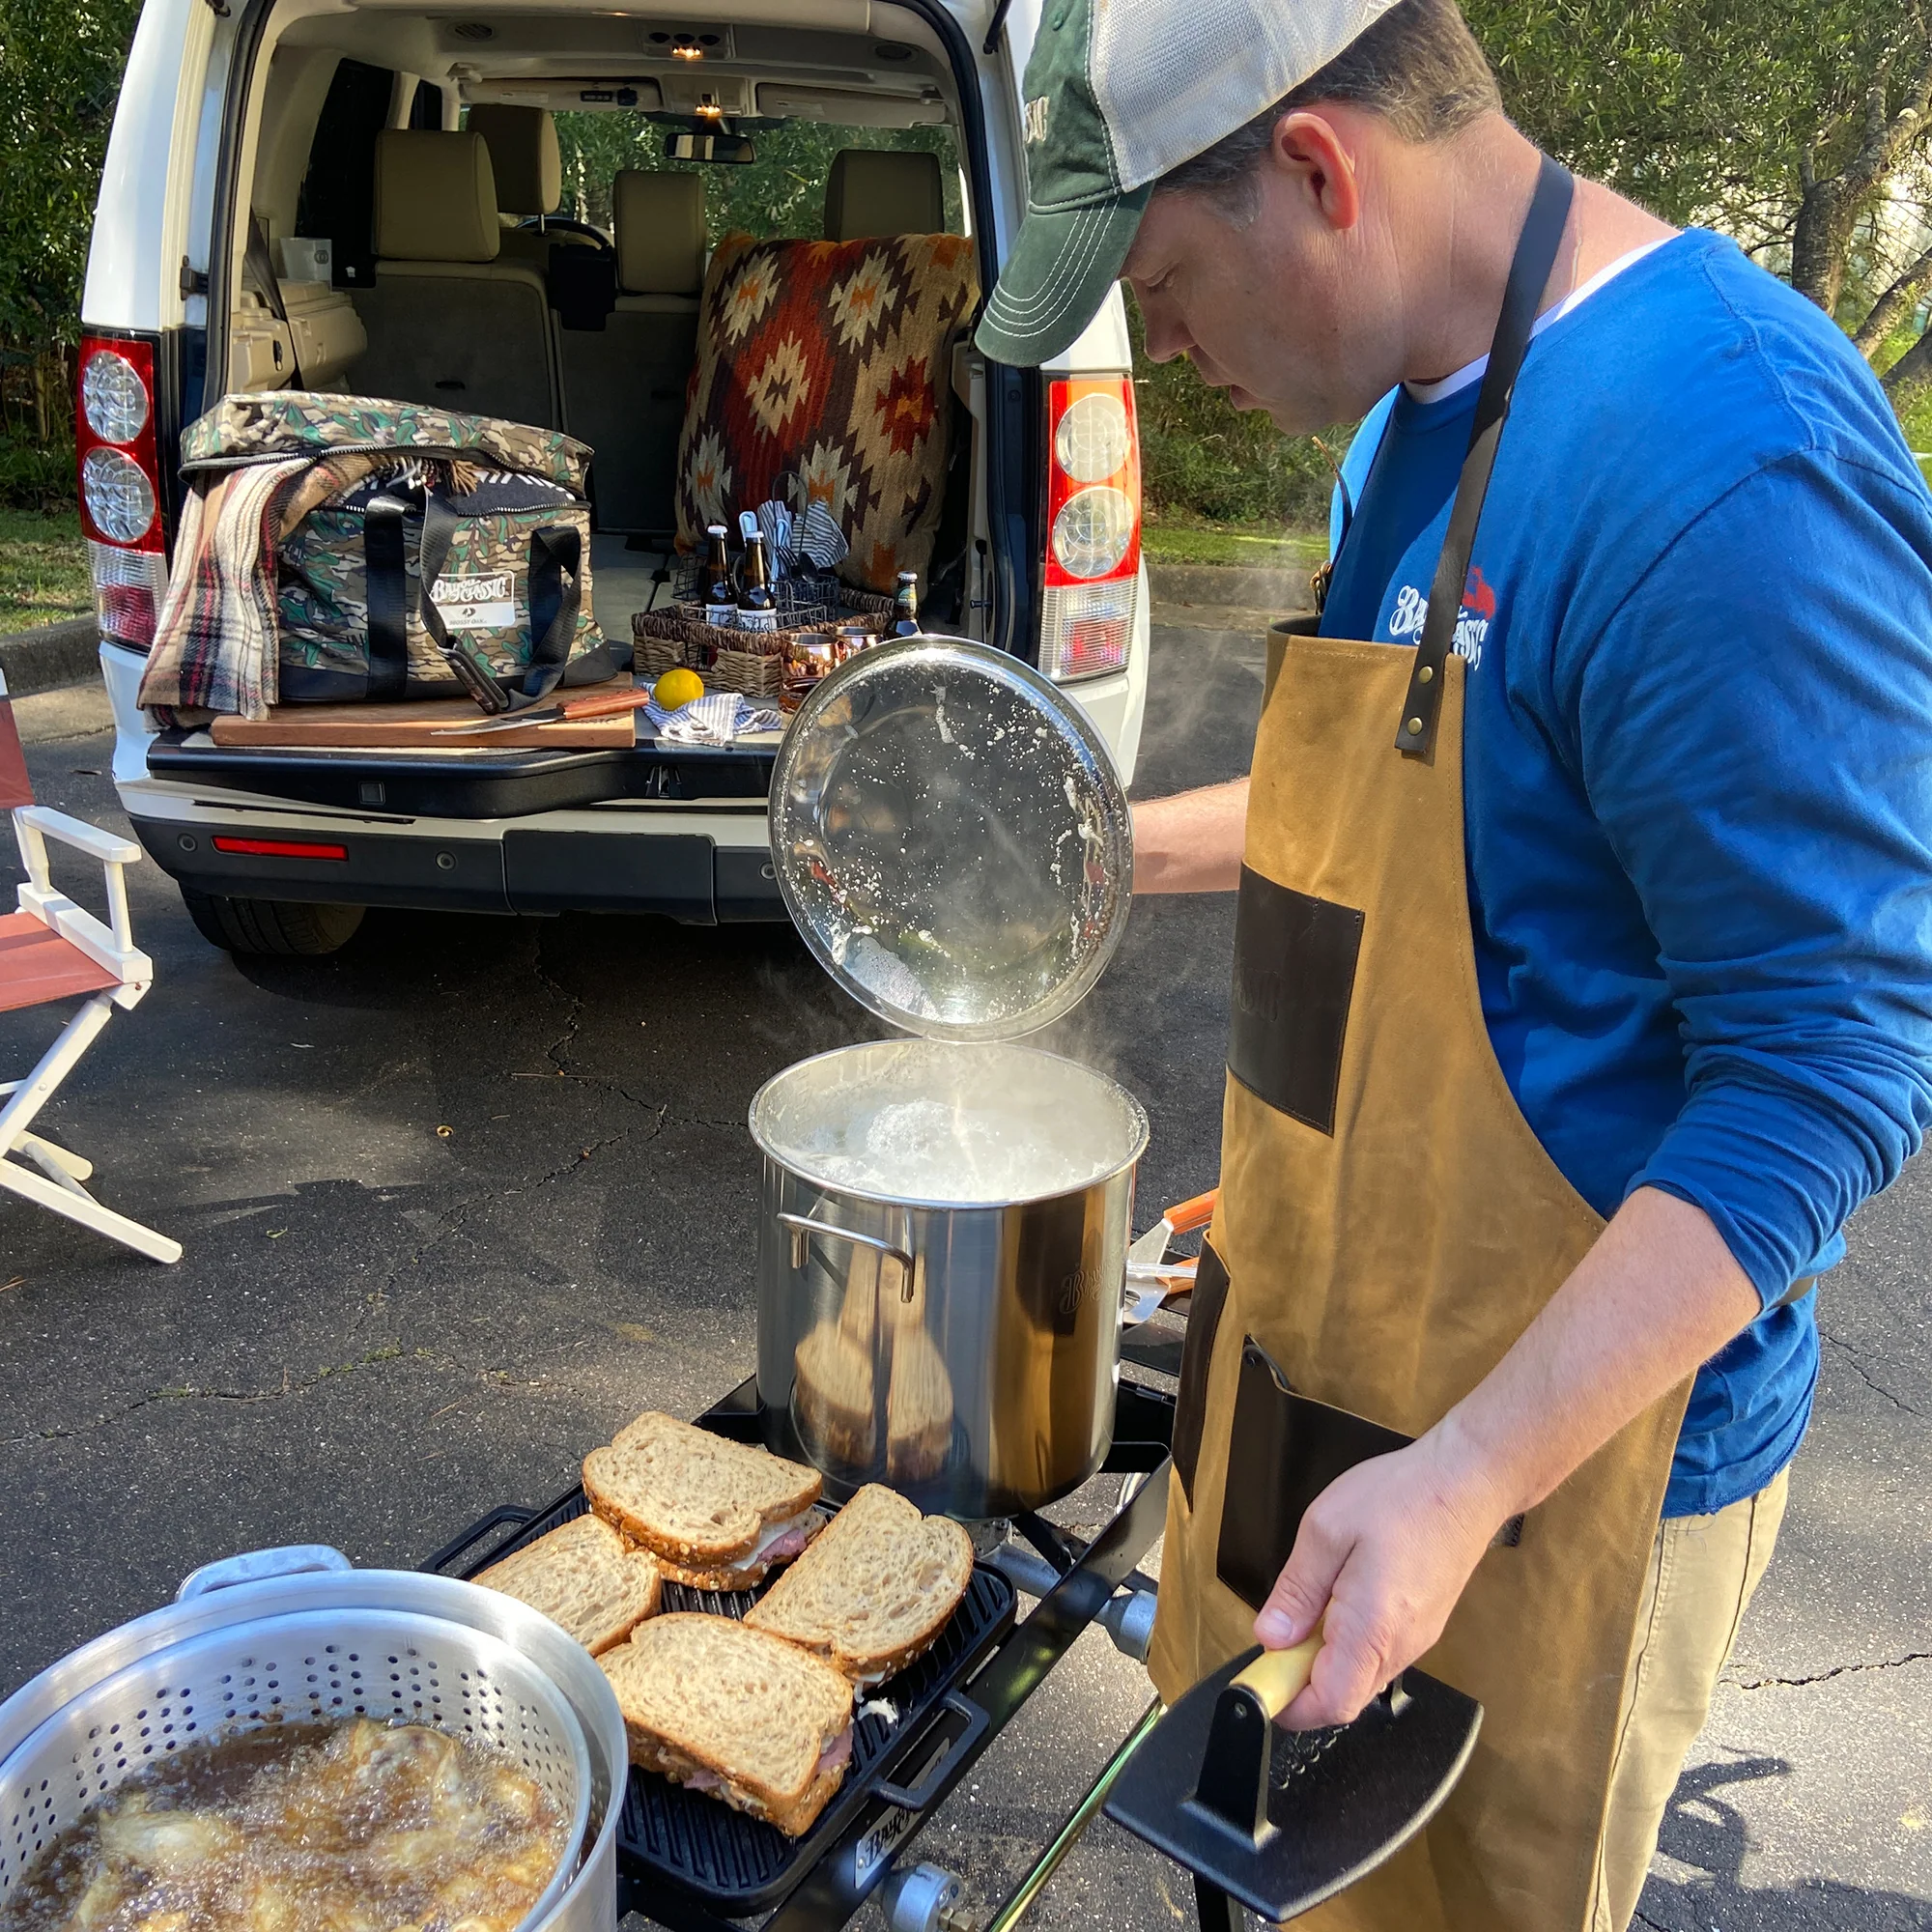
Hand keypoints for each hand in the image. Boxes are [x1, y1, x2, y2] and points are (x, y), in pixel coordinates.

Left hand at [1252, 1426, 1506, 1727]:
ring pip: (1361, 1677)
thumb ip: (1297, 1590)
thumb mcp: (1326, 1530)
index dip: (1289, 1702)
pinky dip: (1349, 1643)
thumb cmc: (1398, 1497)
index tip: (1261, 1677)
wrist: (1467, 1482)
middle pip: (1344, 1697)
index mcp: (1372, 1630)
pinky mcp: (1424, 1625)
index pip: (1330, 1705)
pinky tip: (1340, 1598)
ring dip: (1325, 1659)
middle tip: (1281, 1634)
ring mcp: (1417, 1640)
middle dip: (1302, 1679)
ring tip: (1311, 1606)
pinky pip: (1378, 1655)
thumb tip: (1270, 1637)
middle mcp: (1400, 1648)